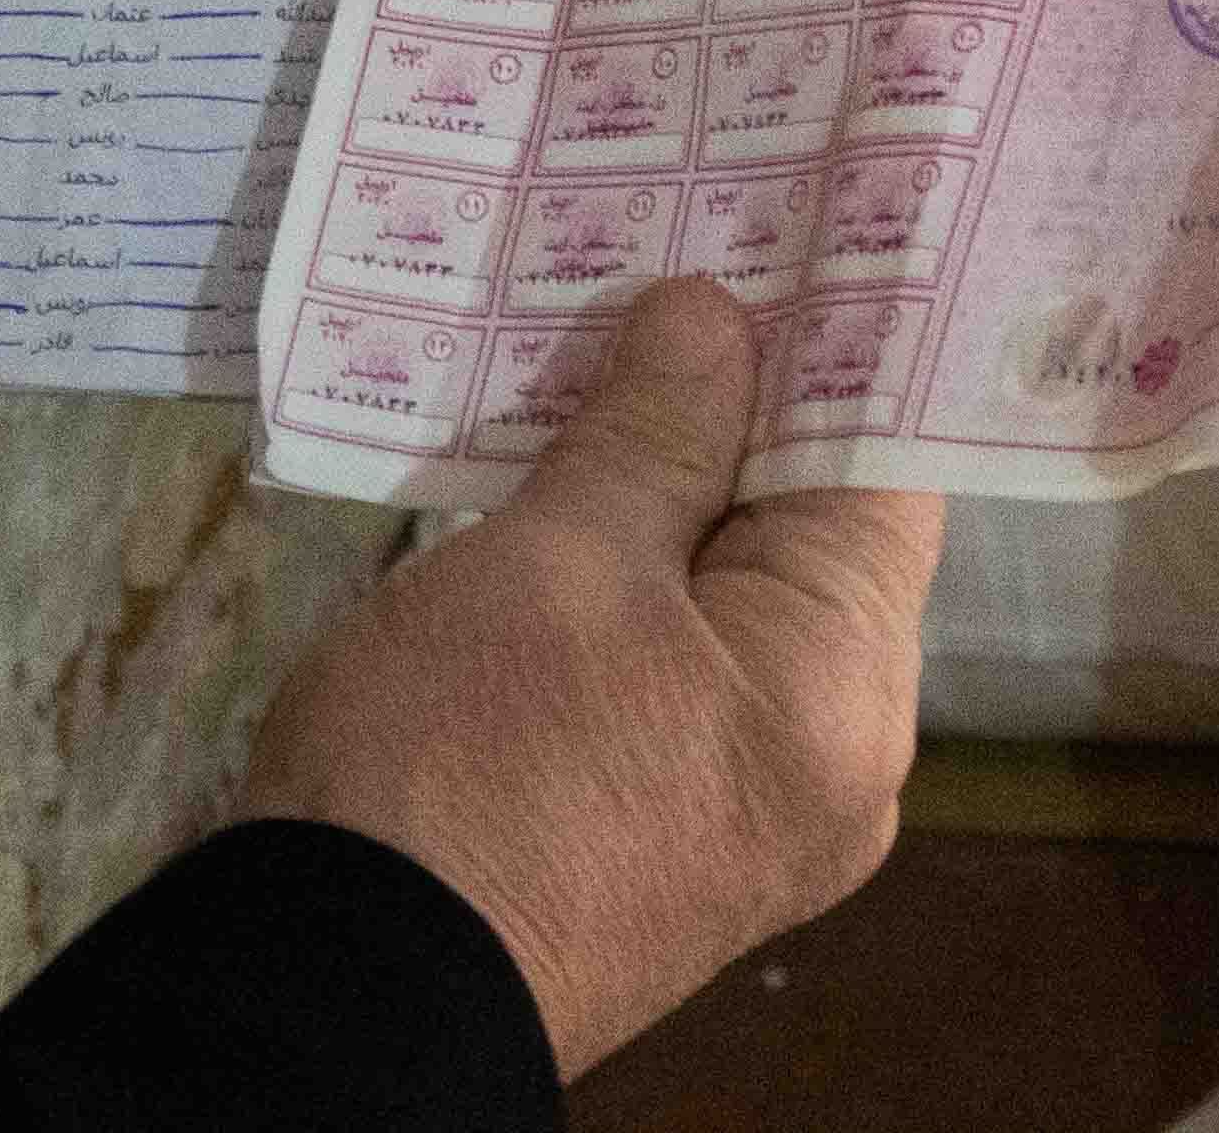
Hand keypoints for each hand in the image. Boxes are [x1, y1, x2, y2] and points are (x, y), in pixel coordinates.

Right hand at [227, 278, 940, 1077]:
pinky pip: (684, 670)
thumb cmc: (463, 763)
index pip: (886, 463)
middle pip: (817, 530)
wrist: (332, 996)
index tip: (794, 221)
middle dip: (744, 402)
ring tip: (610, 347)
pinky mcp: (663, 834)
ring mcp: (752, 809)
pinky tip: (571, 489)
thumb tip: (715, 317)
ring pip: (738, 598)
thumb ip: (656, 431)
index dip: (840, 338)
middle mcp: (838, 757)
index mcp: (850, 684)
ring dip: (673, 486)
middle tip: (686, 255)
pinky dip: (639, 580)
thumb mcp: (559, 560)